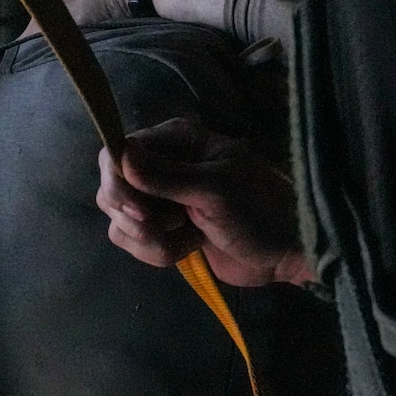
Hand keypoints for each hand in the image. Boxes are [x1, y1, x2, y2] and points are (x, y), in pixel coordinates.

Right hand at [95, 118, 313, 286]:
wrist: (284, 252)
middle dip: (138, 218)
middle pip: (112, 190)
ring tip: (190, 237)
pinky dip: (157, 253)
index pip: (118, 152)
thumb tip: (120, 154)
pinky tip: (190, 248)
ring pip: (121, 222)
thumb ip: (165, 176)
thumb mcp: (215, 190)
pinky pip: (133, 243)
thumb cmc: (260, 210)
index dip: (118, 182)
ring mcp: (160, 201)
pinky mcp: (162, 231)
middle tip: (174, 224)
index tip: (138, 210)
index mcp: (176, 142)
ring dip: (151, 240)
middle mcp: (161, 167)